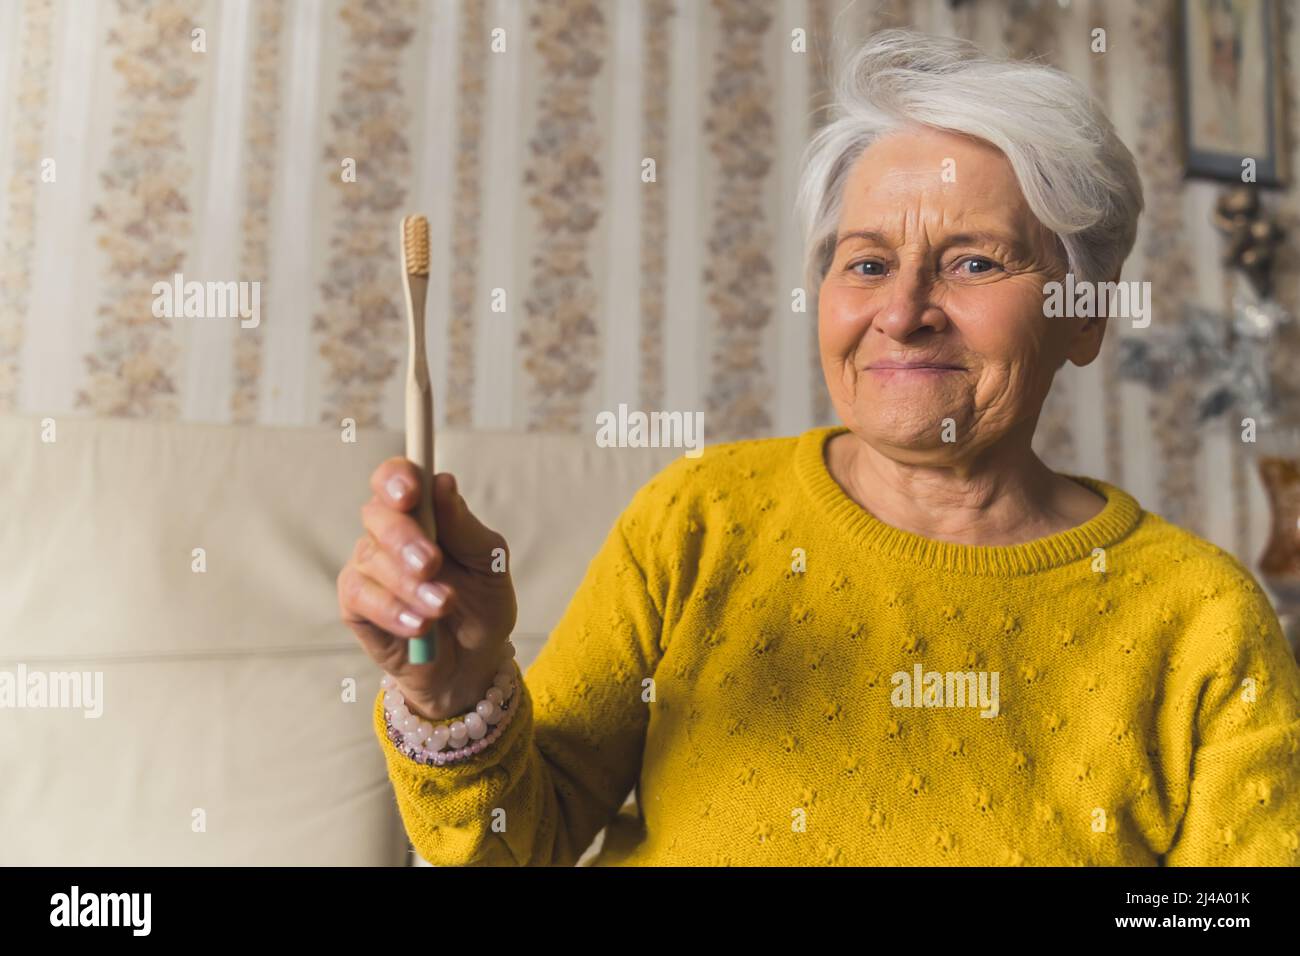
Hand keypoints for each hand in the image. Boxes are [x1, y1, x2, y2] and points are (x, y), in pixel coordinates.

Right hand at [338, 459, 517, 719]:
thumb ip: (465, 526)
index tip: (411, 492)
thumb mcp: (489, 563)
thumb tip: (443, 483)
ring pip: (373, 560)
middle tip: (432, 564)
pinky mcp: (355, 604)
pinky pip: (362, 597)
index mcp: (424, 511)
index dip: (397, 478)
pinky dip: (394, 612)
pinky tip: (421, 626)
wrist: (472, 661)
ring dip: (411, 586)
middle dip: (405, 538)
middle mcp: (389, 532)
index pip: (397, 477)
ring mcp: (368, 566)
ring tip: (444, 606)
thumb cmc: (482, 602)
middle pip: (378, 515)